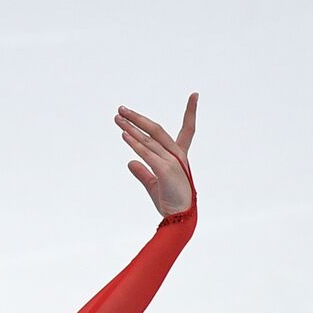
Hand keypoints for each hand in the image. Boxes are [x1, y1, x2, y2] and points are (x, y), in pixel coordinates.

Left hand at [116, 93, 198, 216]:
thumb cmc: (170, 201)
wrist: (180, 217)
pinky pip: (147, 153)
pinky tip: (124, 136)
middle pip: (157, 129)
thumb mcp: (154, 184)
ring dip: (131, 128)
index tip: (195, 95)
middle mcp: (177, 155)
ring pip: (148, 139)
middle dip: (139, 118)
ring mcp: (172, 161)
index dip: (191, 112)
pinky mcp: (165, 170)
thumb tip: (131, 162)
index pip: (188, 129)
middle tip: (121, 109)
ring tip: (117, 119)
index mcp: (179, 156)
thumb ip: (143, 172)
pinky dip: (135, 143)